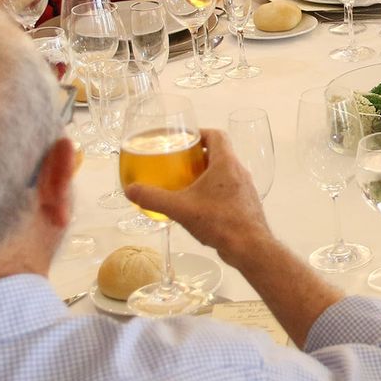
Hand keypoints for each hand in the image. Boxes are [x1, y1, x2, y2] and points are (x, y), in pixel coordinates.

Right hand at [123, 130, 268, 257]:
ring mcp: (246, 188)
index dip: (200, 133)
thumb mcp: (181, 208)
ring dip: (207, 173)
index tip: (184, 140)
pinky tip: (199, 205)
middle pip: (220, 153)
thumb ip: (154, 198)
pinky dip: (214, 190)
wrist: (249, 247)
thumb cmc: (218, 221)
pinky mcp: (246, 203)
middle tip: (178, 162)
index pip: (217, 135)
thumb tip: (130, 190)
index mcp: (226, 163)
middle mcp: (239, 171)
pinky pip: (229, 188)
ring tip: (185, 183)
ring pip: (225, 172)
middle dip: (199, 155)